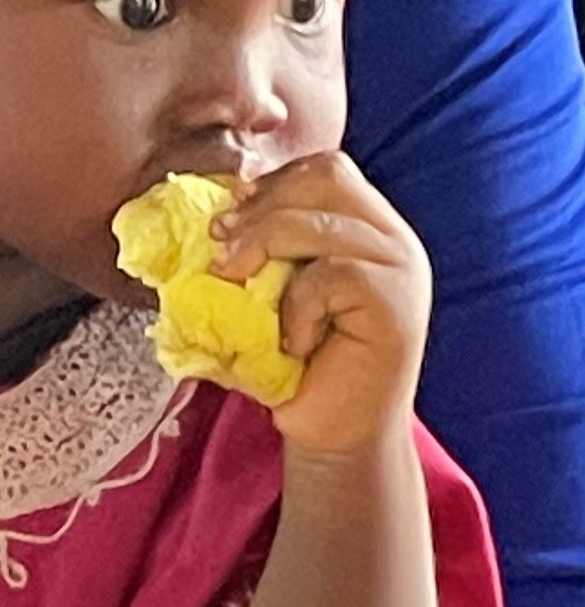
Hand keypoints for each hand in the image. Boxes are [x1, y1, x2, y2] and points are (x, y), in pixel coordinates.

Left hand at [213, 151, 430, 458]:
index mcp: (366, 227)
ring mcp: (400, 268)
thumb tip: (206, 216)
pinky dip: (296, 307)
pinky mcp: (395, 303)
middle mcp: (391, 239)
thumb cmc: (298, 368)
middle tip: (221, 253)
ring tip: (239, 290)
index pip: (322, 169)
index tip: (223, 225)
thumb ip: (260, 251)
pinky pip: (331, 277)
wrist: (336, 437)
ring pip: (319, 223)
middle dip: (259, 209)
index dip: (268, 185)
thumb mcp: (271, 296)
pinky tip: (292, 343)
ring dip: (263, 251)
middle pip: (325, 176)